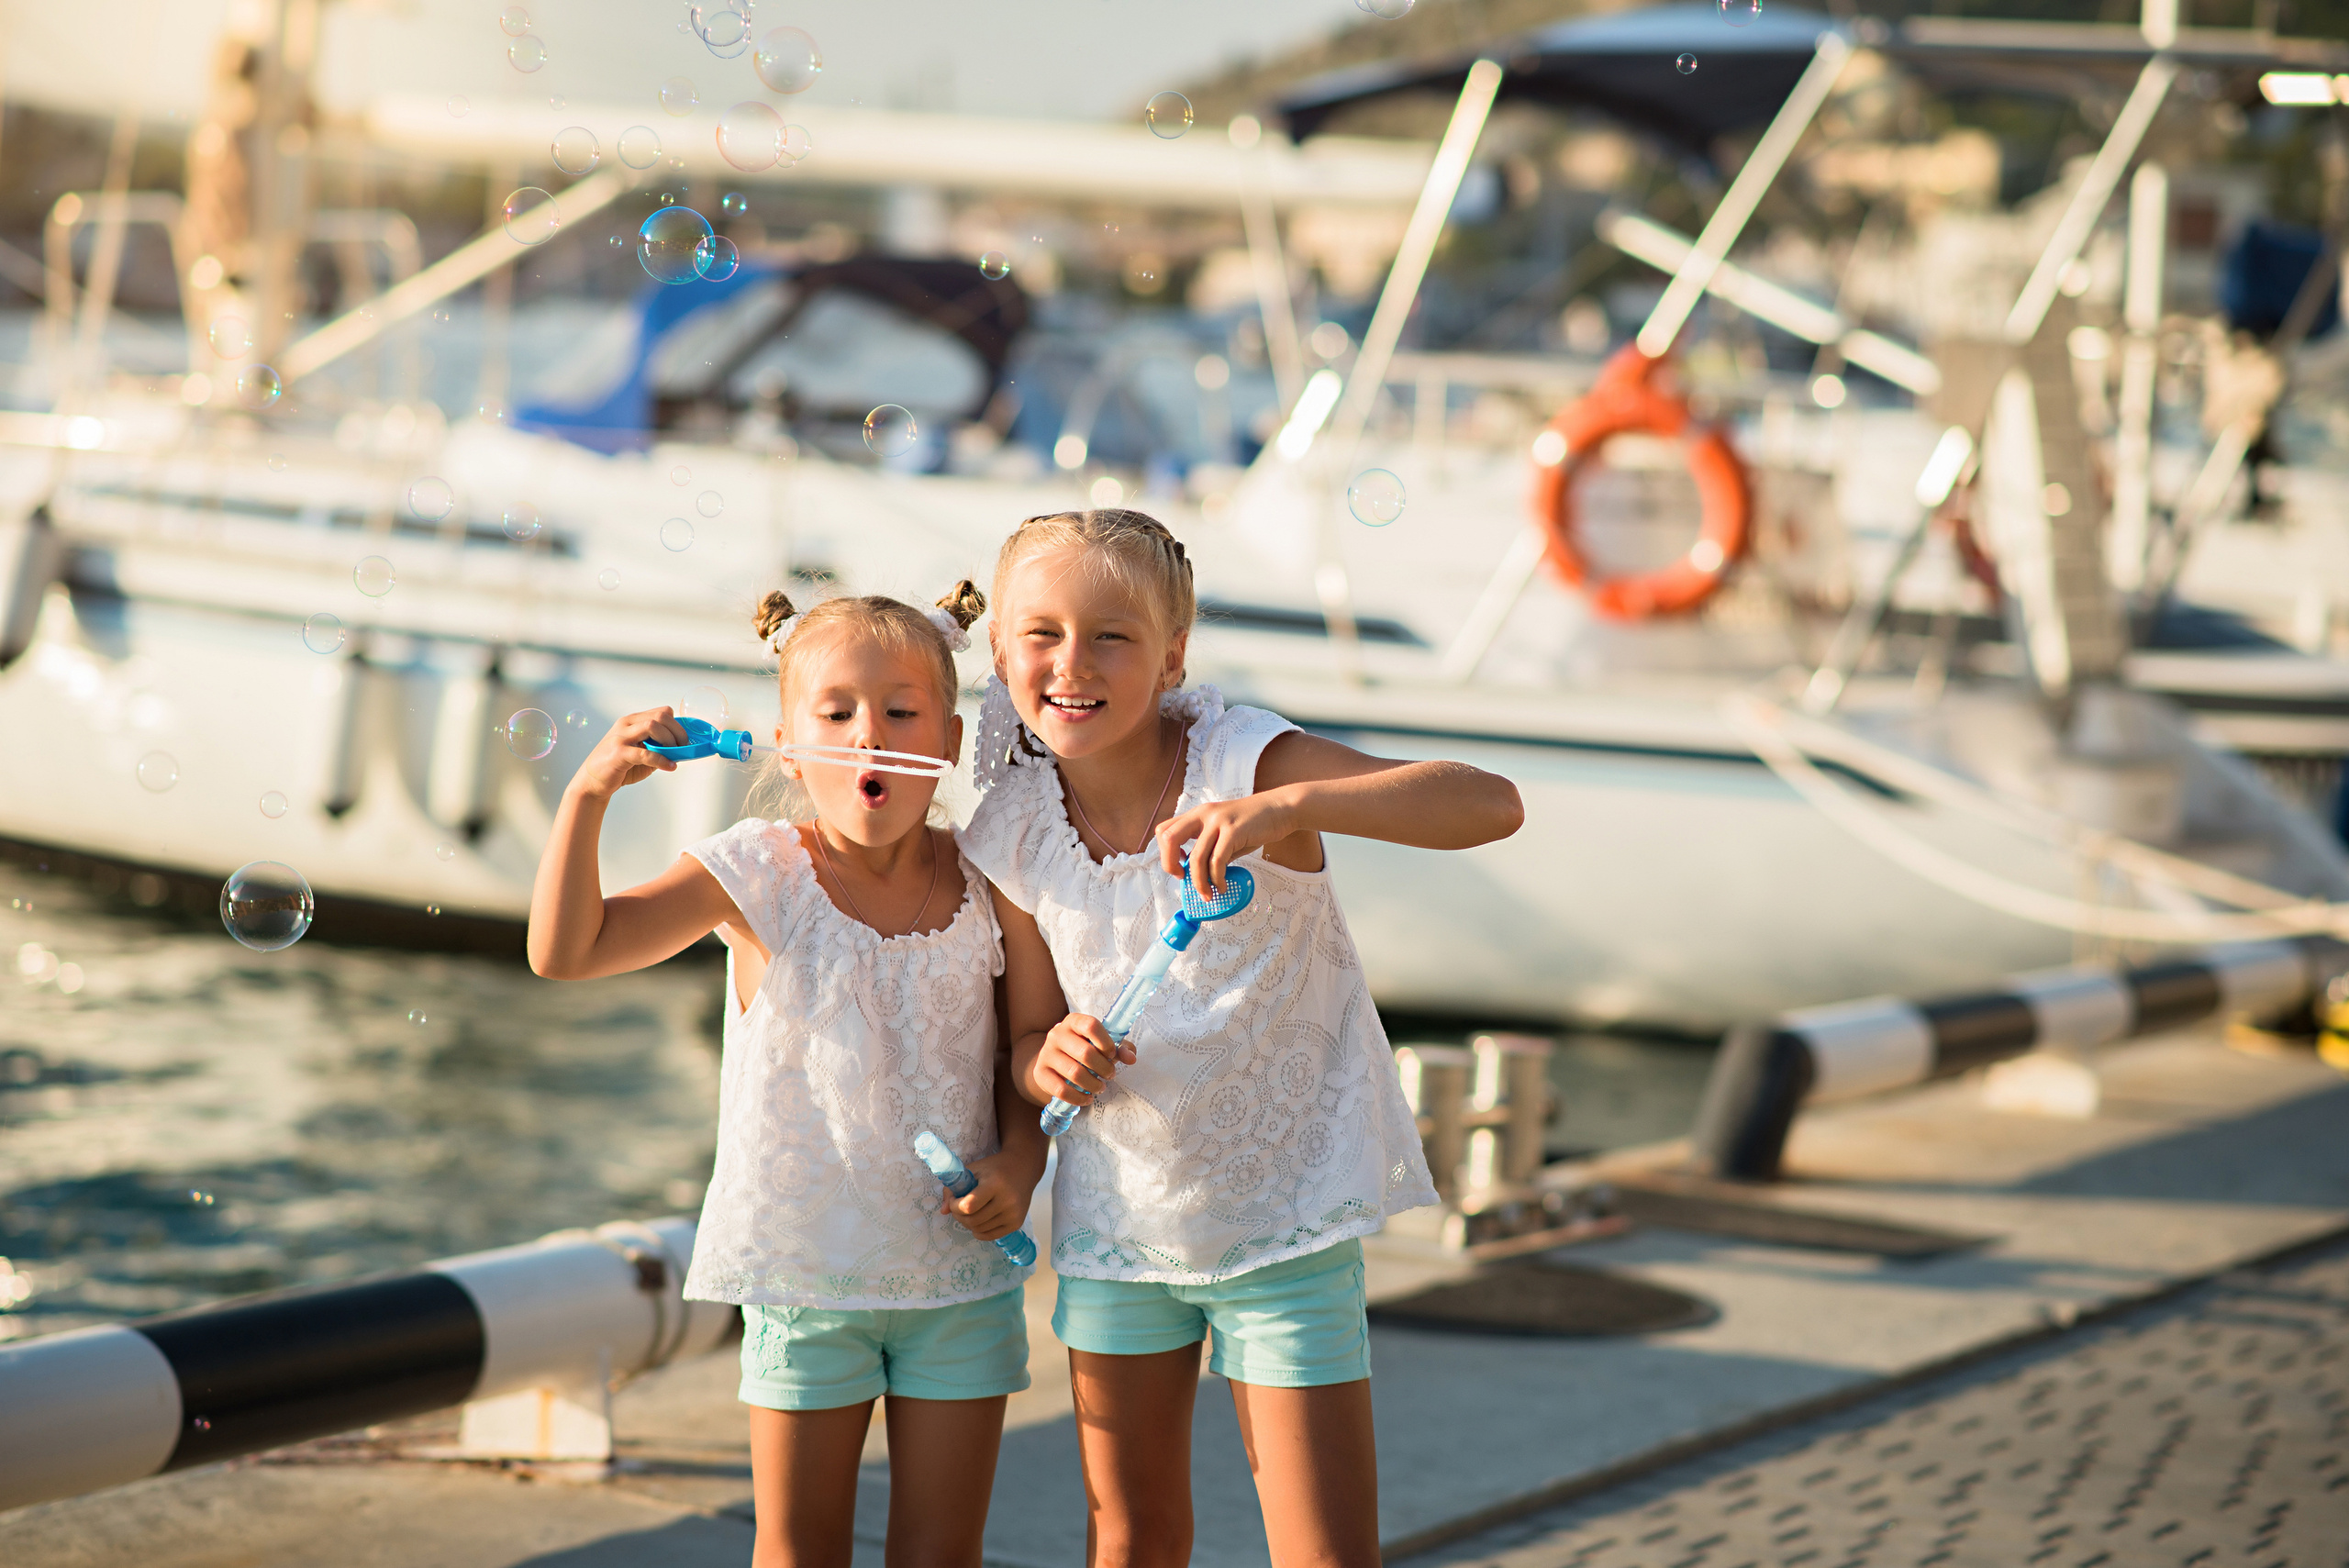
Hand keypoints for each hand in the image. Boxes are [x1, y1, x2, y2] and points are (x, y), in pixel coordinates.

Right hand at [571, 707, 688, 798]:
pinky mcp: (618, 753)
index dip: (677, 725)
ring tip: (675, 755)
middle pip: (660, 716)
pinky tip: (670, 767)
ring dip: (670, 740)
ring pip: (653, 726)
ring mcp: (621, 737)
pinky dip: (661, 760)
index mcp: (632, 721)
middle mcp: (626, 725)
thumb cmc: (619, 767)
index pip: (662, 712)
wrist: (592, 781)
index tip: (684, 740)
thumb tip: (681, 750)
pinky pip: (645, 753)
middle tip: (683, 747)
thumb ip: (659, 749)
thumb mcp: (642, 755)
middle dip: (678, 732)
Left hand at [942, 1150, 1039, 1241]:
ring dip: (968, 1223)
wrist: (1024, 1168)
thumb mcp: (973, 1170)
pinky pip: (990, 1236)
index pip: (969, 1206)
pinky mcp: (1017, 1223)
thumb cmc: (994, 1167)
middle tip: (958, 1207)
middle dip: (959, 1215)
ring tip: (969, 1212)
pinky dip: (978, 1231)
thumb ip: (954, 1188)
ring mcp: (1013, 1214)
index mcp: (995, 1184)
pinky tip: (978, 1220)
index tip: (954, 1200)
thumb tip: (943, 1211)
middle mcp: (1007, 1201)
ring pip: (979, 1230)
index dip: (955, 1206)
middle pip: (973, 1220)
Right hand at [1025, 1013, 1133, 1107]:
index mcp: (1074, 1022)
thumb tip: (1131, 1058)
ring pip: (1074, 1073)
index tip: (1112, 1055)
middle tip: (1110, 1075)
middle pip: (1085, 1052)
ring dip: (1093, 1084)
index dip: (1106, 1042)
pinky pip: (1061, 1090)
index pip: (1091, 1025)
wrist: (1052, 1062)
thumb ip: (1120, 1048)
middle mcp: (1057, 1034)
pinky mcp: (1040, 1073)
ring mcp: (1046, 1054)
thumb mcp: (1101, 1044)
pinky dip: (1078, 1097)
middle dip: (1103, 1068)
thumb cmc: (1082, 1050)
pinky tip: (1087, 1098)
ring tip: (1100, 1087)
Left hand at [1155, 788, 1298, 900]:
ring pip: (1196, 858)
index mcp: (1197, 814)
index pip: (1164, 830)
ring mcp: (1218, 821)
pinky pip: (1217, 861)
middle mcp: (1203, 814)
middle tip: (1182, 880)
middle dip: (1170, 864)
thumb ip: (1209, 850)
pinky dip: (1217, 879)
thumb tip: (1198, 876)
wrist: (1280, 808)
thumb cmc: (1253, 823)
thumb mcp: (1224, 833)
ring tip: (1208, 894)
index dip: (1165, 852)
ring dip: (1199, 882)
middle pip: (1169, 838)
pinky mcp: (1234, 830)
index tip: (1179, 867)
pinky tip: (1223, 886)